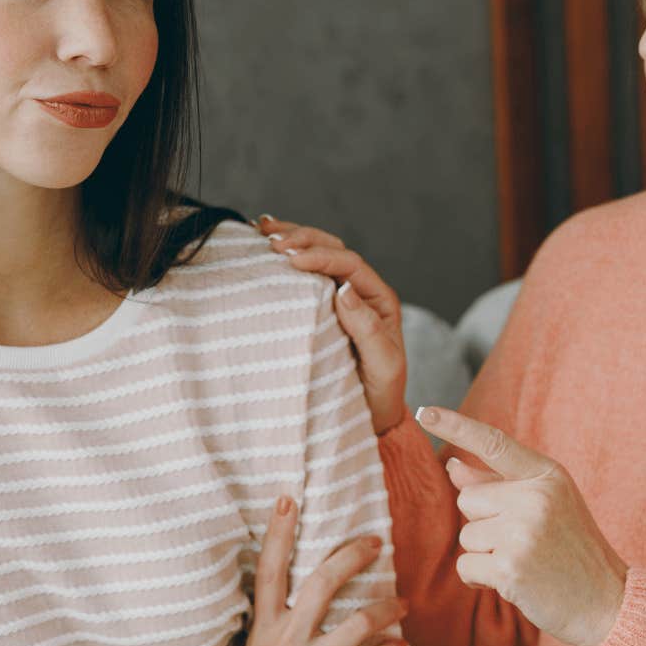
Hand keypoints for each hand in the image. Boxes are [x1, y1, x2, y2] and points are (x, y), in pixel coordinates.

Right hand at [208, 495, 408, 645]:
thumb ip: (275, 634)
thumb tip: (299, 612)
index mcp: (263, 630)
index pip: (269, 569)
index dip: (279, 532)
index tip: (288, 498)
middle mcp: (285, 640)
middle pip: (323, 580)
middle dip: (354, 554)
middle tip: (377, 542)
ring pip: (361, 620)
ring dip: (391, 609)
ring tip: (405, 606)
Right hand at [255, 215, 406, 434]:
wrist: (371, 415)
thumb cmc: (379, 393)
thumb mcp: (383, 364)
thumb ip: (368, 329)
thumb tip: (343, 289)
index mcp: (377, 299)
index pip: (349, 265)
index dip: (321, 256)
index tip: (291, 259)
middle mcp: (360, 291)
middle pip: (333, 249)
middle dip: (303, 239)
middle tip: (272, 242)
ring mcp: (339, 296)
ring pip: (318, 253)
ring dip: (293, 237)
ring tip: (263, 230)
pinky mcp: (320, 306)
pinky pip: (305, 273)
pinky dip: (287, 255)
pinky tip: (263, 244)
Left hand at [416, 406, 628, 645]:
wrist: (608, 602)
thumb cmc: (572, 551)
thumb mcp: (544, 506)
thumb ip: (499, 484)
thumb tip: (452, 466)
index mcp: (547, 475)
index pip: (493, 443)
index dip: (455, 426)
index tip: (425, 411)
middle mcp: (536, 497)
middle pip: (467, 498)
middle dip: (483, 523)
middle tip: (523, 542)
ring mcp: (524, 531)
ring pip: (465, 535)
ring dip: (485, 554)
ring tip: (524, 562)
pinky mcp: (511, 566)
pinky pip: (466, 566)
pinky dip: (480, 579)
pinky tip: (513, 582)